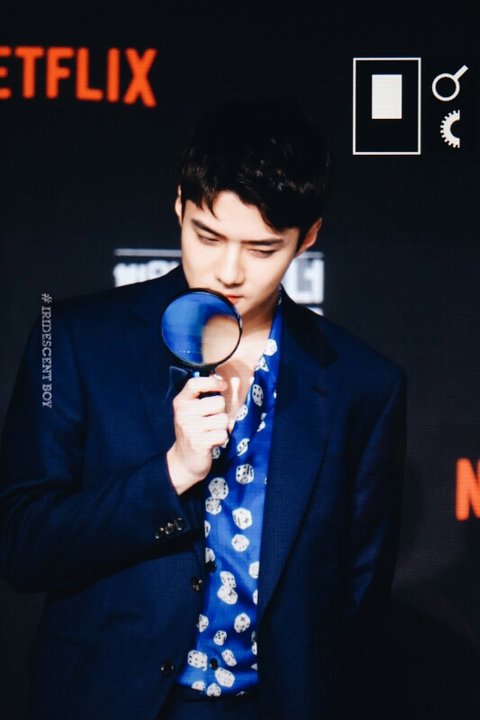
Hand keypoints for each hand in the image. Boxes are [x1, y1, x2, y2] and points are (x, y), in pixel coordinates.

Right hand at [166, 374, 228, 494]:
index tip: (223, 386)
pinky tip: (212, 442)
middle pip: (218, 402)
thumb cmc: (193, 431)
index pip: (195, 383)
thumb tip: (224, 380)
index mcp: (181, 402)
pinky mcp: (199, 442)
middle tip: (211, 421)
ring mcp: (190, 427)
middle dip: (221, 412)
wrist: (184, 460)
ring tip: (210, 432)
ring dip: (222, 427)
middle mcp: (183, 413)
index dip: (212, 382)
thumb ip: (204, 396)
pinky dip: (221, 439)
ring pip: (223, 419)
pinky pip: (223, 434)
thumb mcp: (192, 411)